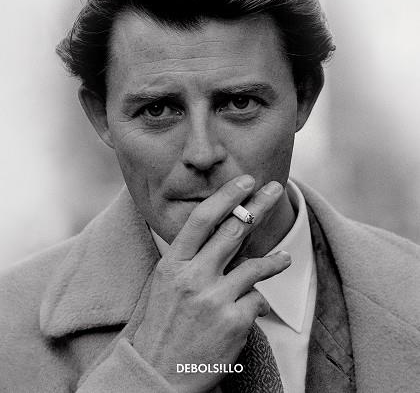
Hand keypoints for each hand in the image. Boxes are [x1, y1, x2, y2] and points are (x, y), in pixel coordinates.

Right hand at [133, 176, 290, 392]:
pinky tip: (254, 308)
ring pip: (255, 266)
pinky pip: (257, 300)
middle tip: (275, 188)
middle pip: (234, 230)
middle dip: (258, 205)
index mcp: (172, 265)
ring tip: (285, 257)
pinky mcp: (234, 323)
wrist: (156, 376)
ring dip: (275, 260)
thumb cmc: (161, 327)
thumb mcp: (164, 285)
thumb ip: (189, 259)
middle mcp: (193, 278)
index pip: (202, 219)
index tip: (245, 180)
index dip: (226, 195)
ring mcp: (215, 300)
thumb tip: (219, 231)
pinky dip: (257, 303)